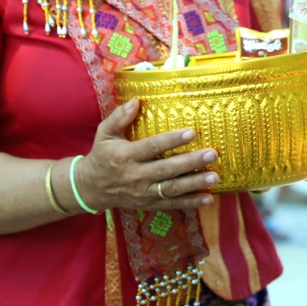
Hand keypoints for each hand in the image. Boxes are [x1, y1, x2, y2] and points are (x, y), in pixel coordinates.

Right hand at [70, 99, 220, 211]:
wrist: (91, 188)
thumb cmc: (102, 156)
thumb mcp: (104, 134)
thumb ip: (119, 117)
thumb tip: (135, 101)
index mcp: (125, 156)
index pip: (152, 147)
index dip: (172, 140)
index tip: (191, 132)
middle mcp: (136, 176)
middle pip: (167, 169)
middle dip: (191, 162)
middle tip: (212, 154)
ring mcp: (143, 193)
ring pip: (172, 189)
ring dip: (195, 183)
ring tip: (215, 176)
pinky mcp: (149, 204)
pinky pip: (172, 204)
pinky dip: (191, 202)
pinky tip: (208, 197)